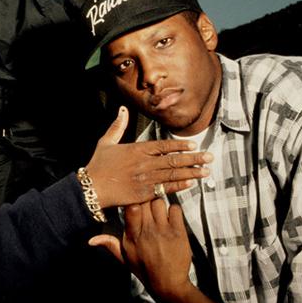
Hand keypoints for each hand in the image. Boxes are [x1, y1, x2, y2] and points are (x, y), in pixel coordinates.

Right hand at [84, 107, 210, 207]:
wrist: (91, 188)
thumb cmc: (98, 165)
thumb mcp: (106, 142)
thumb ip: (117, 126)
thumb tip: (122, 109)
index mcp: (137, 149)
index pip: (164, 146)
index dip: (181, 146)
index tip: (194, 146)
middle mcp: (144, 163)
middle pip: (174, 160)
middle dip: (194, 158)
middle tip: (210, 157)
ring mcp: (145, 179)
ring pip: (173, 174)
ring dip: (192, 172)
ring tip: (206, 171)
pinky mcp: (144, 193)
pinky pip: (165, 189)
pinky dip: (179, 186)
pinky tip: (191, 183)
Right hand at [90, 197, 192, 299]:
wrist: (168, 284)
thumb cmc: (145, 270)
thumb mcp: (124, 258)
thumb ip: (110, 244)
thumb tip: (91, 240)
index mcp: (132, 237)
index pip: (131, 208)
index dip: (133, 201)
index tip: (135, 203)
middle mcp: (146, 232)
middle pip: (145, 201)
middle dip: (146, 201)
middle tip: (148, 207)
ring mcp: (164, 231)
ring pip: (160, 202)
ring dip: (159, 205)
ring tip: (160, 214)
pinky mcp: (178, 232)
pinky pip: (175, 209)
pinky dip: (173, 211)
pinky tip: (171, 219)